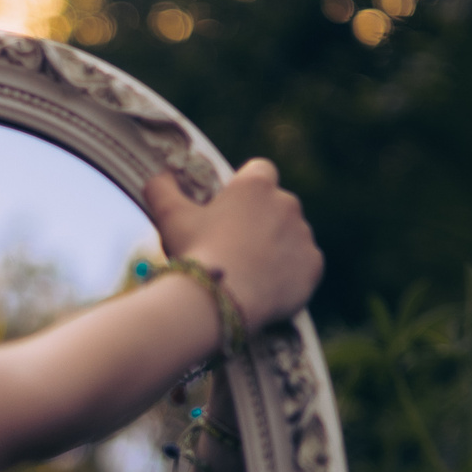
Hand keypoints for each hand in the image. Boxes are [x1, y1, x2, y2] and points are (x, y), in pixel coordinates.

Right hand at [142, 159, 322, 337]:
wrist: (220, 300)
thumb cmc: (196, 251)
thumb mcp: (169, 216)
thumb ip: (161, 189)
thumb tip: (158, 177)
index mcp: (256, 184)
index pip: (259, 171)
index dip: (244, 189)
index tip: (229, 209)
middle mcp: (287, 203)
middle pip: (276, 205)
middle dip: (260, 221)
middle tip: (233, 246)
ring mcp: (303, 235)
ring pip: (290, 236)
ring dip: (275, 247)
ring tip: (247, 272)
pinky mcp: (313, 266)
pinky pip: (303, 265)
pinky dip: (289, 274)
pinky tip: (265, 287)